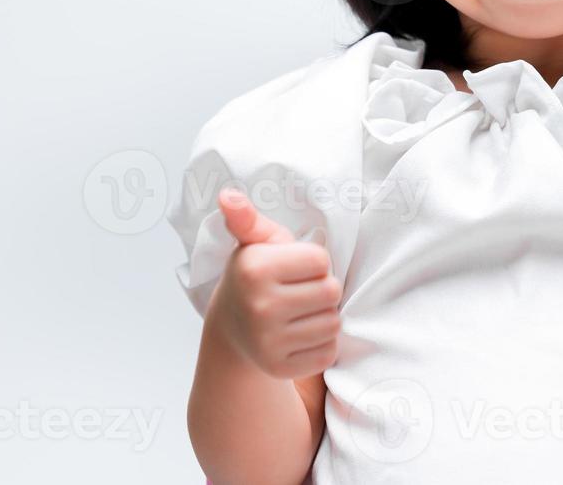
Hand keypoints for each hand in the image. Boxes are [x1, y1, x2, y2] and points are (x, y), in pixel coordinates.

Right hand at [207, 188, 342, 379]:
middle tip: (297, 292)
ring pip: (333, 323)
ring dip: (323, 317)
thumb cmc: (254, 278)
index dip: (314, 262)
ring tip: (298, 313)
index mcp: (256, 269)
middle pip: (332, 292)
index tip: (292, 268)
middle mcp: (260, 307)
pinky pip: (329, 352)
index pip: (322, 259)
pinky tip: (298, 336)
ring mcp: (268, 342)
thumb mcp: (254, 244)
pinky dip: (321, 345)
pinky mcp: (280, 368)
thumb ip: (248, 218)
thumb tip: (229, 195)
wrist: (230, 330)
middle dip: (321, 289)